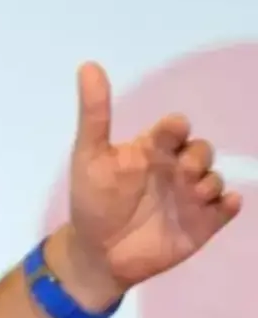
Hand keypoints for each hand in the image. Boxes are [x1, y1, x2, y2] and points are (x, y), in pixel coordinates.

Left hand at [64, 61, 241, 297]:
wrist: (97, 253)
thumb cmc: (93, 201)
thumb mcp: (89, 156)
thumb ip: (94, 115)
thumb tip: (88, 65)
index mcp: (151, 150)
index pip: (176, 127)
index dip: (175, 128)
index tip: (167, 134)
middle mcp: (174, 170)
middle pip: (202, 150)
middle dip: (198, 156)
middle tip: (181, 171)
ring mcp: (189, 197)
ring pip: (216, 178)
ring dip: (210, 182)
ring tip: (192, 194)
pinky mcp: (201, 224)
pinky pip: (227, 208)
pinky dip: (229, 205)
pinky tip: (222, 207)